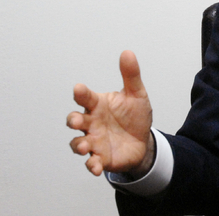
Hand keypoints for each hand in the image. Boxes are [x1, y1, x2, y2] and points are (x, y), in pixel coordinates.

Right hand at [67, 50, 153, 176]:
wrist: (144, 141)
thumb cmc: (135, 116)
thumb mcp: (137, 94)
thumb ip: (131, 75)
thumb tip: (127, 52)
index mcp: (99, 105)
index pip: (86, 97)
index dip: (81, 93)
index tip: (79, 88)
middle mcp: (92, 123)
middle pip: (75, 121)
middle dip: (74, 120)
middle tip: (78, 120)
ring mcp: (94, 141)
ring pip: (78, 143)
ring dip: (79, 145)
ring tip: (86, 146)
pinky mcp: (100, 158)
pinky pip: (91, 163)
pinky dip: (91, 165)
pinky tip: (95, 165)